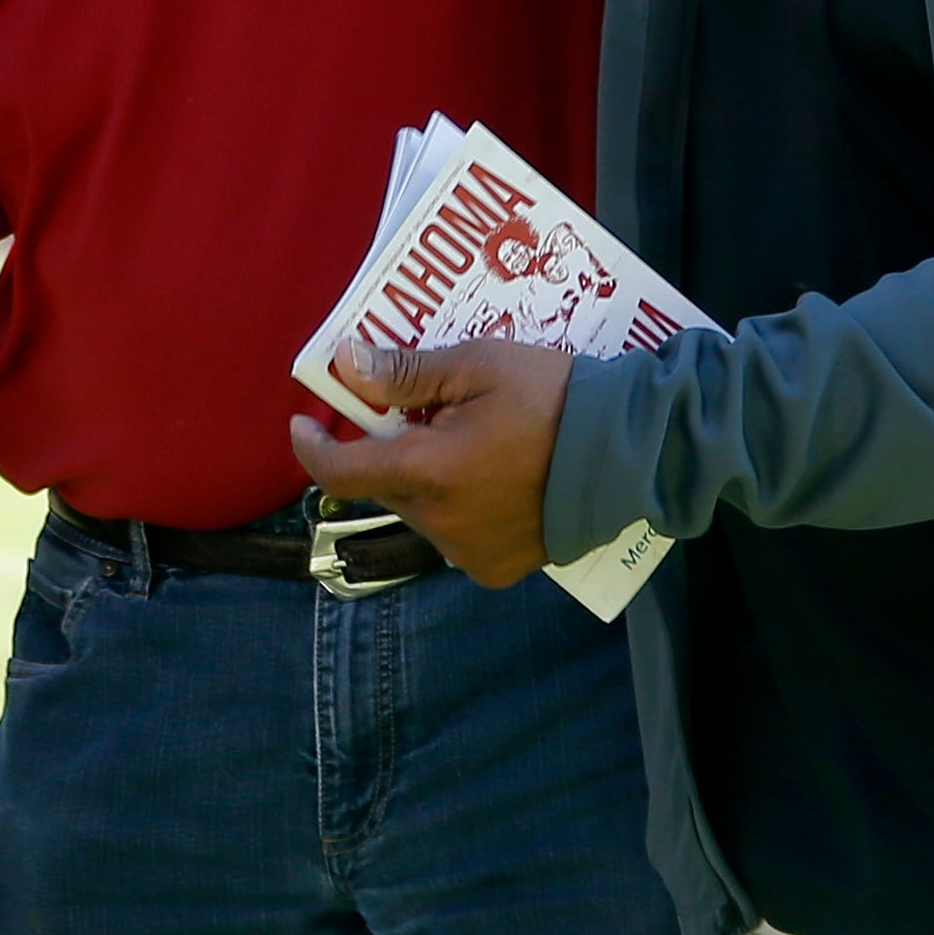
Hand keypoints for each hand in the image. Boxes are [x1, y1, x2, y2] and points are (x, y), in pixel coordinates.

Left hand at [291, 338, 574, 586]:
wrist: (630, 452)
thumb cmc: (553, 398)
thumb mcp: (475, 365)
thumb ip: (405, 373)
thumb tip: (346, 365)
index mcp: (428, 473)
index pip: (340, 473)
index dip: (312, 448)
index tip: (302, 424)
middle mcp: (440, 523)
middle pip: (386, 486)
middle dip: (392, 450)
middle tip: (427, 415)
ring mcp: (469, 552)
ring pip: (420, 511)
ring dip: (427, 480)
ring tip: (471, 444)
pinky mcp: (496, 569)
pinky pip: (454, 535)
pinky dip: (458, 508)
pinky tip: (492, 480)